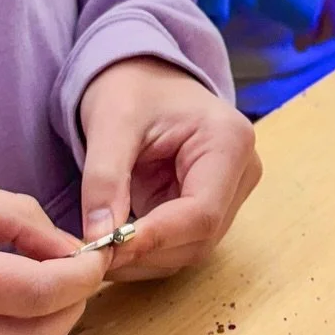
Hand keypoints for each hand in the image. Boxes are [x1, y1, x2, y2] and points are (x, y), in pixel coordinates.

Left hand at [78, 57, 259, 281]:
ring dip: (144, 259)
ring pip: (191, 248)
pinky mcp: (211, 205)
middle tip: (92, 259)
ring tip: (97, 254)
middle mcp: (242, 171)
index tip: (105, 251)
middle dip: (145, 253)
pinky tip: (113, 247)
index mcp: (229, 141)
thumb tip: (99, 241)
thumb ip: (104, 180)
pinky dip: (146, 251)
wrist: (142, 74)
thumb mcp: (110, 124)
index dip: (154, 240)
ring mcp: (230, 191)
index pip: (201, 213)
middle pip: (200, 237)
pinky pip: (182, 243)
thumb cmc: (131, 87)